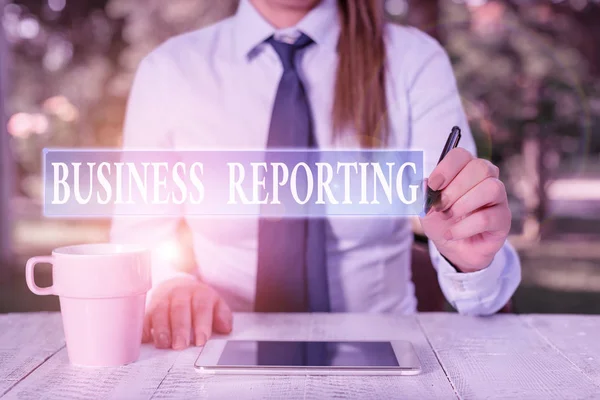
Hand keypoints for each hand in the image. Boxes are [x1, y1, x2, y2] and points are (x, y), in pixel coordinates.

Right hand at [142, 277, 232, 348]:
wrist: (178, 285)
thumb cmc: (198, 300)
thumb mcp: (215, 303)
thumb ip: (222, 315)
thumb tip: (225, 328)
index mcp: (199, 293)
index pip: (201, 307)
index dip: (201, 324)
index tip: (201, 340)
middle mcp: (180, 294)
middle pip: (179, 310)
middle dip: (180, 328)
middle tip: (180, 345)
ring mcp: (163, 298)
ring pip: (160, 312)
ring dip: (161, 329)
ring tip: (164, 344)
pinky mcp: (149, 306)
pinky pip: (144, 315)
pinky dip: (144, 327)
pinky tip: (145, 339)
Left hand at [420, 148, 510, 271]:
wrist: (453, 248)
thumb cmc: (441, 222)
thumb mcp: (425, 208)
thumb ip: (423, 195)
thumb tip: (424, 183)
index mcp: (465, 169)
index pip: (461, 155)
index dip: (446, 168)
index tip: (433, 186)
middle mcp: (486, 178)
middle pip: (480, 167)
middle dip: (455, 188)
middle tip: (440, 206)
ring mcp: (498, 198)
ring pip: (491, 188)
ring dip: (463, 204)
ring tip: (448, 217)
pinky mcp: (503, 219)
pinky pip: (488, 217)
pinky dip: (464, 227)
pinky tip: (452, 233)